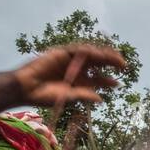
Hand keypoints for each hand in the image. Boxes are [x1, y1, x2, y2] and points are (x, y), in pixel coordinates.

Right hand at [10, 43, 126, 107]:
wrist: (25, 88)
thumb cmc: (43, 96)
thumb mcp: (67, 97)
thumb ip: (83, 95)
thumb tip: (100, 99)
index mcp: (79, 81)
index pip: (98, 79)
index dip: (108, 80)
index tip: (119, 83)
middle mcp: (76, 69)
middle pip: (97, 63)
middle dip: (111, 63)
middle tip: (123, 66)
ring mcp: (69, 60)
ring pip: (90, 54)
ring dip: (103, 54)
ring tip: (115, 58)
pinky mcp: (61, 53)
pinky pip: (77, 49)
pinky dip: (87, 50)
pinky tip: (97, 54)